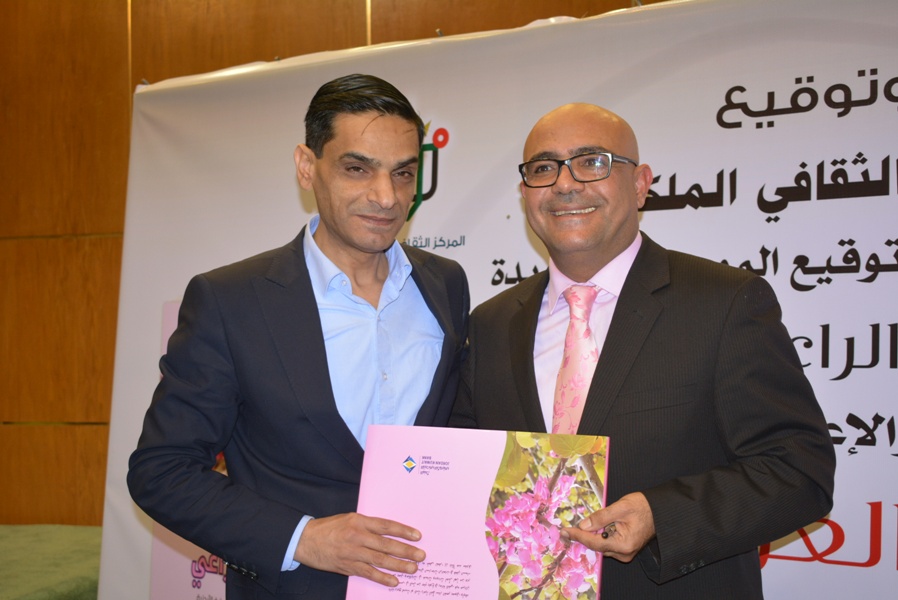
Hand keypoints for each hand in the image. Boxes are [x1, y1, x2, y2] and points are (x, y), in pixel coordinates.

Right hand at [294, 512, 424, 586]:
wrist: (306, 540)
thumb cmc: (328, 528)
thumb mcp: (348, 519)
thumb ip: (367, 525)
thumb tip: (389, 533)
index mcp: (359, 521)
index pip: (386, 525)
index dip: (403, 531)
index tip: (417, 536)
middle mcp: (357, 535)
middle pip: (386, 544)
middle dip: (406, 550)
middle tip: (421, 555)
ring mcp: (353, 552)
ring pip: (380, 560)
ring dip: (398, 565)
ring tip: (413, 569)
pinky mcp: (347, 566)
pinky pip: (368, 573)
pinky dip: (382, 578)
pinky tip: (394, 581)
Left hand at [562, 492, 655, 562]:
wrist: (659, 510)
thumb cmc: (643, 507)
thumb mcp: (620, 507)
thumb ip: (601, 517)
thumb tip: (584, 525)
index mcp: (624, 545)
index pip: (595, 543)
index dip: (578, 536)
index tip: (565, 531)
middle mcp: (624, 553)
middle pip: (597, 546)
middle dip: (583, 536)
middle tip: (568, 530)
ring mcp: (625, 552)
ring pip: (601, 545)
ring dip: (592, 535)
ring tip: (581, 526)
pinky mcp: (625, 548)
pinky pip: (608, 544)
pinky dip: (600, 536)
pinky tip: (595, 528)